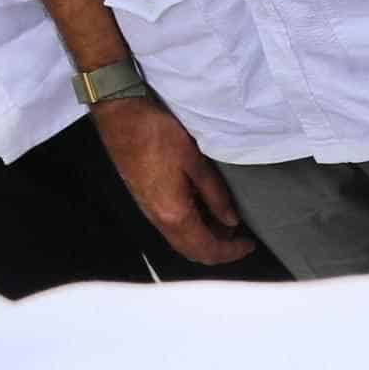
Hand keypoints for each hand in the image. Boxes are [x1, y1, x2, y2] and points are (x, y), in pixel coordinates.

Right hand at [94, 98, 254, 263]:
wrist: (120, 117)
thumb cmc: (156, 134)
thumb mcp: (194, 160)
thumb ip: (215, 194)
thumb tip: (230, 220)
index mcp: (174, 214)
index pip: (207, 249)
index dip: (231, 252)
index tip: (249, 244)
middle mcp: (160, 220)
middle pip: (192, 252)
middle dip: (218, 250)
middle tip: (239, 237)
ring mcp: (149, 211)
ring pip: (181, 241)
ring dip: (204, 239)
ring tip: (225, 223)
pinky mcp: (145, 200)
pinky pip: (172, 228)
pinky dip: (191, 228)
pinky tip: (202, 209)